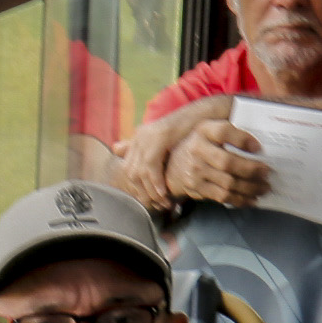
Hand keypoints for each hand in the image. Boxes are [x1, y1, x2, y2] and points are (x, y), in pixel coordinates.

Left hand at [114, 96, 225, 211]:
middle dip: (143, 194)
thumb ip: (146, 153)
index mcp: (138, 139)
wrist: (204, 115)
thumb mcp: (165, 146)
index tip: (151, 203)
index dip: (138, 190)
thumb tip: (117, 151)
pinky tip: (164, 192)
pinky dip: (156, 181)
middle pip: (131, 174)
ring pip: (140, 172)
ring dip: (151, 191)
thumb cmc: (187, 133)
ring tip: (163, 203)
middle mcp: (139, 137)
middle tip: (157, 207)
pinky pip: (151, 165)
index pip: (128, 171)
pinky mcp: (159, 137)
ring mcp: (148, 136)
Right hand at [168, 115, 272, 208]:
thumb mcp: (209, 131)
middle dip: (252, 170)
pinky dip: (240, 200)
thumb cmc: (200, 145)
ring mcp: (195, 171)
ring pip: (228, 183)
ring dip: (250, 188)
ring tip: (264, 188)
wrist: (171, 166)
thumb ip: (229, 132)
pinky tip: (252, 199)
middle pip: (228, 162)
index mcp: (203, 130)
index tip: (258, 148)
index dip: (242, 140)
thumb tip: (260, 143)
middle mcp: (197, 150)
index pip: (223, 132)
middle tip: (267, 173)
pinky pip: (222, 197)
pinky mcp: (197, 188)